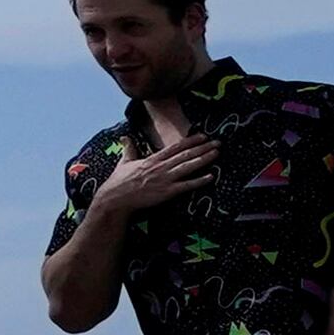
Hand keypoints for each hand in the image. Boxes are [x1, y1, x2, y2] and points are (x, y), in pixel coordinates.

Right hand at [94, 135, 215, 220]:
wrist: (116, 198)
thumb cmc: (119, 181)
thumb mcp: (124, 161)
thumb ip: (128, 148)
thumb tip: (124, 137)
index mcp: (153, 159)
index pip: (176, 147)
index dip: (191, 140)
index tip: (203, 136)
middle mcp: (161, 167)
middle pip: (186, 154)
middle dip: (203, 148)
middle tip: (217, 142)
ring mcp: (165, 179)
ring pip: (188, 167)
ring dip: (204, 159)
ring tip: (216, 154)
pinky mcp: (167, 192)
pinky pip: (186, 185)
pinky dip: (199, 180)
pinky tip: (211, 176)